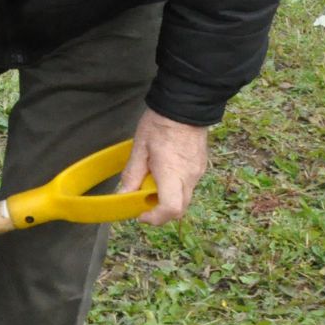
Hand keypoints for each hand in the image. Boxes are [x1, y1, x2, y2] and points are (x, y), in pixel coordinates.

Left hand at [118, 109, 210, 224]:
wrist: (184, 106)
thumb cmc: (159, 124)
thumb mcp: (139, 149)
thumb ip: (132, 175)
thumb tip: (124, 195)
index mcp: (172, 174)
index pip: (171, 209)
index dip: (155, 218)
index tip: (141, 215)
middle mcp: (189, 177)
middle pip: (179, 209)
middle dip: (160, 211)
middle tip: (142, 200)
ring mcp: (198, 173)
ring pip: (185, 198)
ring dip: (167, 198)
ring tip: (150, 181)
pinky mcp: (200, 167)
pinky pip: (188, 185)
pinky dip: (174, 187)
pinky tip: (162, 171)